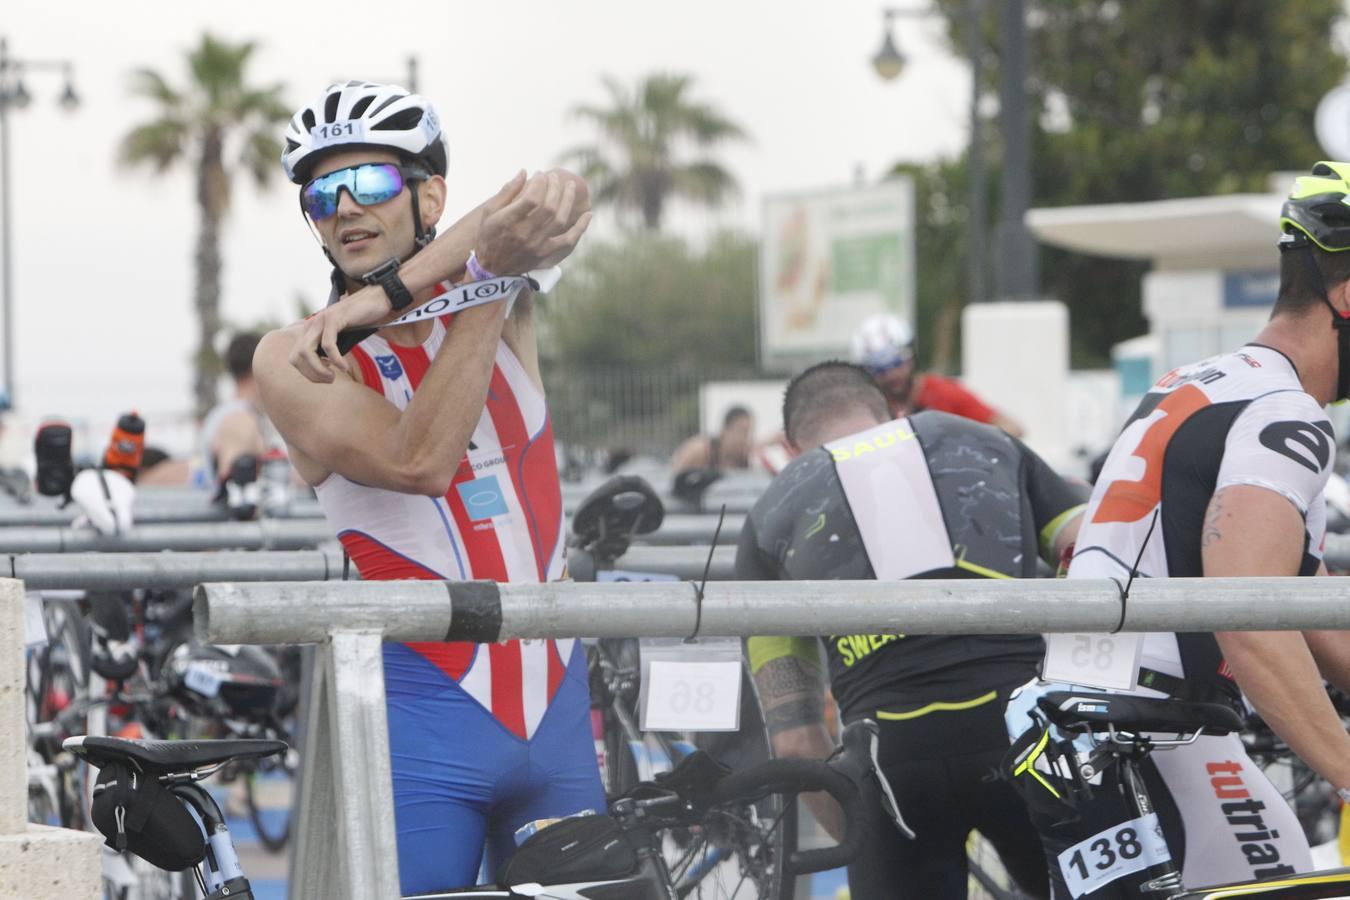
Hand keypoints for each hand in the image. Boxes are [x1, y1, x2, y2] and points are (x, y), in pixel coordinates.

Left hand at [287, 287, 387, 382]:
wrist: (378, 298)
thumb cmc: (361, 319)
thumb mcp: (341, 336)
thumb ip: (329, 347)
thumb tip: (325, 368)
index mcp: (309, 330)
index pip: (295, 358)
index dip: (307, 373)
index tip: (325, 376)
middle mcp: (311, 325)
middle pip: (296, 357)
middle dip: (312, 374)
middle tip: (330, 379)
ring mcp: (320, 320)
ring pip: (306, 352)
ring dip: (319, 370)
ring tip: (334, 376)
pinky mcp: (333, 318)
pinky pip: (328, 345)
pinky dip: (335, 359)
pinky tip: (345, 366)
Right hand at [477, 169, 591, 274]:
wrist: (492, 269)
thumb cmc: (489, 236)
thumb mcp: (489, 212)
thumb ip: (506, 191)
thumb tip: (524, 172)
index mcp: (508, 221)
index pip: (531, 198)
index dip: (539, 183)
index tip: (540, 175)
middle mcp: (525, 233)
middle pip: (549, 207)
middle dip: (554, 187)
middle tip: (554, 177)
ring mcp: (537, 244)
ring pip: (560, 219)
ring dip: (568, 200)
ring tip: (570, 186)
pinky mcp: (546, 253)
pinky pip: (568, 240)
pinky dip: (580, 227)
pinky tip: (588, 214)